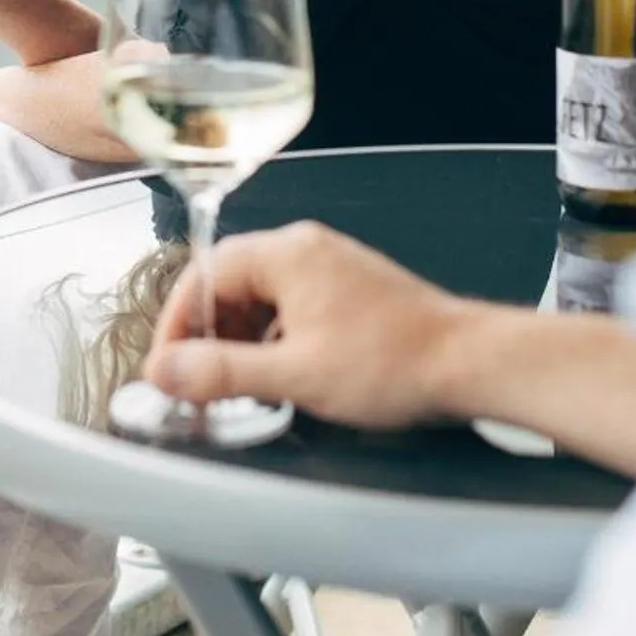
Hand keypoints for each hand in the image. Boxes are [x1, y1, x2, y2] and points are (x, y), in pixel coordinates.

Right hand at [144, 222, 483, 430]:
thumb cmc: (395, 362)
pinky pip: (290, 306)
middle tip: (196, 380)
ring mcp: (330, 267)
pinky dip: (273, 339)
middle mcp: (306, 249)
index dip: (176, 324)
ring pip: (260, 297)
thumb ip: (222, 372)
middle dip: (207, 334)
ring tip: (238, 385)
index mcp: (287, 254)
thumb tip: (166, 370)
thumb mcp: (295, 375)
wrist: (469, 363)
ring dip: (240, 339)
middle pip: (229, 282)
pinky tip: (279, 376)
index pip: (204, 273)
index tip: (166, 366)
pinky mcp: (348, 290)